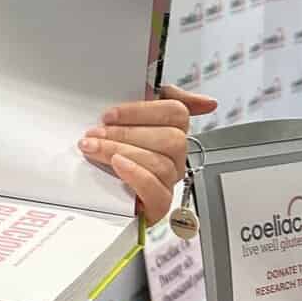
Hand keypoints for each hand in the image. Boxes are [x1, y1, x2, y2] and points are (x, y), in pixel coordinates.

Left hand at [79, 84, 217, 225]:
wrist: (96, 186)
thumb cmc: (116, 145)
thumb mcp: (133, 114)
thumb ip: (161, 95)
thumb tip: (207, 103)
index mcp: (173, 130)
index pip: (176, 113)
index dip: (141, 111)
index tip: (109, 114)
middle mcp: (176, 157)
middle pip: (171, 139)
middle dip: (126, 134)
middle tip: (95, 133)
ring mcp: (169, 181)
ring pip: (160, 163)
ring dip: (120, 151)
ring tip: (94, 147)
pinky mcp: (158, 205)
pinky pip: (157, 192)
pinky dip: (136, 175)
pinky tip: (117, 165)